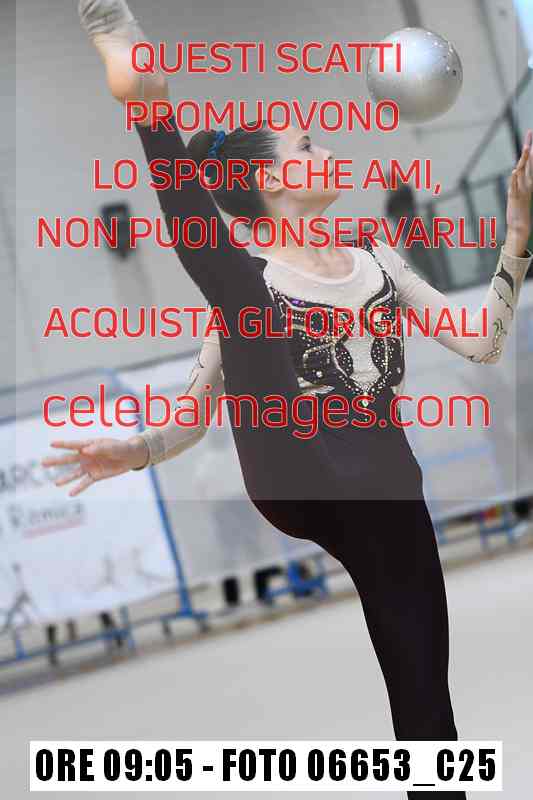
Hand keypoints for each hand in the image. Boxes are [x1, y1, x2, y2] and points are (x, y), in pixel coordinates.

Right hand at [41, 436, 148, 496]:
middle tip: (43, 463)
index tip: (51, 444)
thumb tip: (86, 450)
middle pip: (68, 459)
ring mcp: (89, 466)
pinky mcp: (95, 476)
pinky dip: (78, 488)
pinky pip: (85, 483)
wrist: (130, 457)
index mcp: (89, 445)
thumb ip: (100, 448)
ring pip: (74, 473)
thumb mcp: (113, 447)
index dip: (63, 444)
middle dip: (56, 461)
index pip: (74, 444)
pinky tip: (70, 494)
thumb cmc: (121, 448)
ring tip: (56, 483)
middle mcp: (86, 456)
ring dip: (65, 478)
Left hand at [506, 129, 532, 244]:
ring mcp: (522, 190)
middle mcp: (527, 184)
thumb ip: (518, 182)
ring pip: (523, 172)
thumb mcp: (519, 193)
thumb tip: (516, 170)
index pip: (530, 162)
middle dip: (529, 148)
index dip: (530, 149)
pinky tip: (514, 171)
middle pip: (529, 163)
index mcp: (528, 182)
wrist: (520, 227)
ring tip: (527, 148)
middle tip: (530, 134)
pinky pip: (515, 187)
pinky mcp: (515, 199)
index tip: (530, 135)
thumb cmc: (519, 211)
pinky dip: (515, 179)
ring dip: (525, 160)